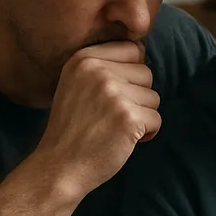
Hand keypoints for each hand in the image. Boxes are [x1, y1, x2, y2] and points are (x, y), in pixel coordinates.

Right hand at [32, 41, 161, 202]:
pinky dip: (147, 133)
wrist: (59, 166)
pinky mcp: (128, 117)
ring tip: (115, 128)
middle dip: (137, 97)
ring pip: (154, 98)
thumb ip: (104, 66)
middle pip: (146, 74)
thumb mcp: (76, 84)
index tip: (113, 95)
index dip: (131, 75)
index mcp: (83, 59)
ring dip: (142, 116)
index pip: (132, 50)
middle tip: (112, 116)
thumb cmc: (73, 128)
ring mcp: (113, 94)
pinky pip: (157, 120)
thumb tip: (143, 50)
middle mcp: (97, 71)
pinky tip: (124, 140)